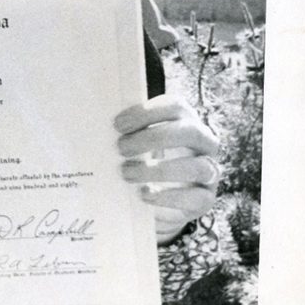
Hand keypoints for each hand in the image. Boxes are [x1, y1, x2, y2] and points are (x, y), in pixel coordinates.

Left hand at [114, 95, 220, 242]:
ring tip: (126, 173)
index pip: (175, 106)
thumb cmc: (143, 159)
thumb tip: (95, 123)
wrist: (159, 197)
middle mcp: (203, 142)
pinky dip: (168, 196)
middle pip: (188, 132)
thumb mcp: (136, 141)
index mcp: (184, 120)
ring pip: (196, 167)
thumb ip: (127, 131)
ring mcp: (209, 170)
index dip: (147, 112)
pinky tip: (144, 194)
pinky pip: (196, 197)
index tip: (117, 125)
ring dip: (157, 170)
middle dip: (153, 138)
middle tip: (121, 148)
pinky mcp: (206, 198)